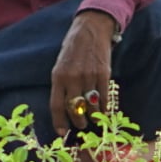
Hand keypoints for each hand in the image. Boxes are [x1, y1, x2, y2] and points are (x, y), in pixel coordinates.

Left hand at [50, 10, 116, 134]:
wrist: (91, 29)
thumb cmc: (73, 48)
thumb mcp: (60, 65)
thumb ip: (62, 85)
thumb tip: (64, 108)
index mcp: (58, 76)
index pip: (56, 105)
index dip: (59, 122)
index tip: (62, 133)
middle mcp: (73, 78)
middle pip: (74, 109)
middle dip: (78, 122)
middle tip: (80, 126)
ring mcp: (89, 76)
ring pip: (90, 106)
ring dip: (92, 117)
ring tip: (92, 120)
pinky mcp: (104, 74)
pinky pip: (104, 98)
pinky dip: (104, 108)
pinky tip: (103, 111)